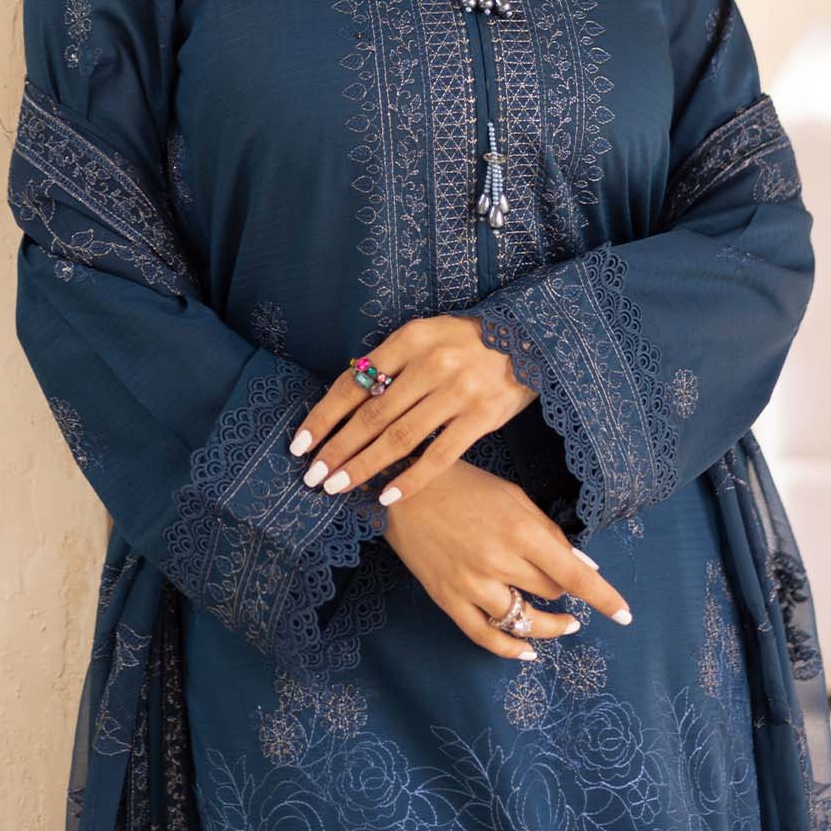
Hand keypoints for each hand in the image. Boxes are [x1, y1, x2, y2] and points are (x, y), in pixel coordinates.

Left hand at [289, 313, 537, 505]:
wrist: (530, 338)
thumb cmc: (466, 341)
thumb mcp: (426, 335)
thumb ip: (390, 362)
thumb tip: (345, 398)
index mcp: (409, 338)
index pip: (354, 382)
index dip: (323, 417)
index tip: (300, 444)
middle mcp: (431, 363)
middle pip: (371, 415)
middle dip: (337, 449)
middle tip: (312, 476)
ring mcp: (458, 390)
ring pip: (399, 438)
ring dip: (364, 466)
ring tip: (338, 487)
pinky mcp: (482, 416)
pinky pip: (439, 455)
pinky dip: (411, 479)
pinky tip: (388, 495)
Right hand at [378, 459, 634, 658]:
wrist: (405, 491)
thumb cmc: (466, 486)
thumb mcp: (514, 497)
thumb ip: (550, 532)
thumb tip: (584, 566)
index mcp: (521, 531)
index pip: (574, 575)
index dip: (604, 598)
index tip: (625, 615)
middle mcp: (499, 561)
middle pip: (550, 593)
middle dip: (566, 593)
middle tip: (569, 589)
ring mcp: (471, 584)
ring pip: (523, 621)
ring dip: (549, 626)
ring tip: (563, 624)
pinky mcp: (448, 599)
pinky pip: (484, 636)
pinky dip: (510, 648)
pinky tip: (528, 651)